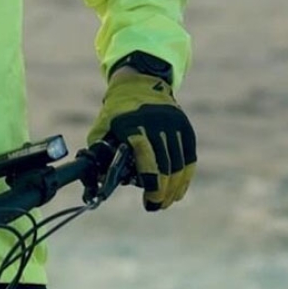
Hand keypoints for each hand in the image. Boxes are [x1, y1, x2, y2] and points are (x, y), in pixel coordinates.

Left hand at [87, 69, 196, 210]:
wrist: (140, 82)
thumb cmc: (116, 112)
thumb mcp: (102, 128)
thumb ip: (100, 153)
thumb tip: (99, 182)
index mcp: (133, 124)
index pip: (146, 156)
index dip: (150, 183)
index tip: (149, 201)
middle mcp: (156, 123)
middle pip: (166, 165)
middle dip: (162, 191)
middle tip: (155, 206)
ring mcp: (173, 124)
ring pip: (179, 164)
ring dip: (174, 188)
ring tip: (164, 202)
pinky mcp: (185, 127)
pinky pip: (189, 157)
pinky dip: (185, 177)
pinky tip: (178, 192)